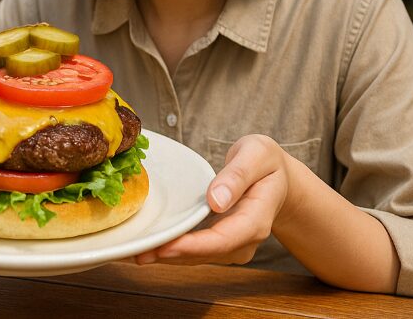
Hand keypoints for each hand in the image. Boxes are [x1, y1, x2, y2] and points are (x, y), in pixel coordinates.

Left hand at [131, 134, 295, 265]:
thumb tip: (216, 200)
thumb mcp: (258, 154)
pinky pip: (195, 251)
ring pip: (198, 257)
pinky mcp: (221, 244)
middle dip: (171, 255)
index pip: (223, 239)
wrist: (278, 179)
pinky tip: (148, 246)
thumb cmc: (266, 163)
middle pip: (205, 254)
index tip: (165, 246)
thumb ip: (238, 175)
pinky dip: (172, 250)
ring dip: (167, 257)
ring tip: (135, 251)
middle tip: (137, 252)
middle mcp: (245, 239)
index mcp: (256, 219)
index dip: (193, 246)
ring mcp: (233, 245)